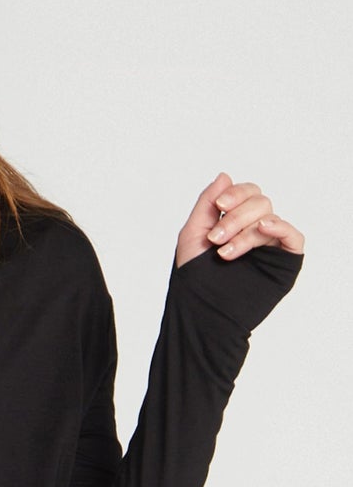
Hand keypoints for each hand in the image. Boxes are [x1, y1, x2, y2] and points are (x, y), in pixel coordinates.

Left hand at [175, 173, 305, 269]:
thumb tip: (225, 175)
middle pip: (260, 201)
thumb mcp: (193, 233)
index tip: (220, 205)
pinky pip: (294, 236)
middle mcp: (255, 231)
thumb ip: (208, 203)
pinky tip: (263, 228)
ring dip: (244, 231)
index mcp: (236, 221)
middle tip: (216, 238)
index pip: (247, 192)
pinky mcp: (283, 262)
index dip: (236, 193)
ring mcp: (270, 246)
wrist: (200, 311)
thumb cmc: (193, 277)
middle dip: (235, 217)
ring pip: (269, 217)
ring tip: (224, 254)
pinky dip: (280, 227)